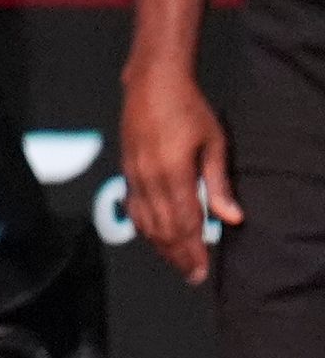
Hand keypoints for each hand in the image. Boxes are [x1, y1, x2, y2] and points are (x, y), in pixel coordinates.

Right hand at [122, 59, 240, 285]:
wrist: (152, 83)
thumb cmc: (187, 108)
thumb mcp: (214, 143)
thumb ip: (219, 184)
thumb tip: (231, 218)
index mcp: (173, 173)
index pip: (185, 222)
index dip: (194, 250)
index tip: (202, 270)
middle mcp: (148, 177)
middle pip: (163, 228)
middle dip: (178, 255)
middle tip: (192, 275)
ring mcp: (134, 174)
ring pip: (145, 221)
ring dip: (161, 245)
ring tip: (176, 262)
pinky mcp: (127, 168)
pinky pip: (133, 206)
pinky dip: (144, 226)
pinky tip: (154, 235)